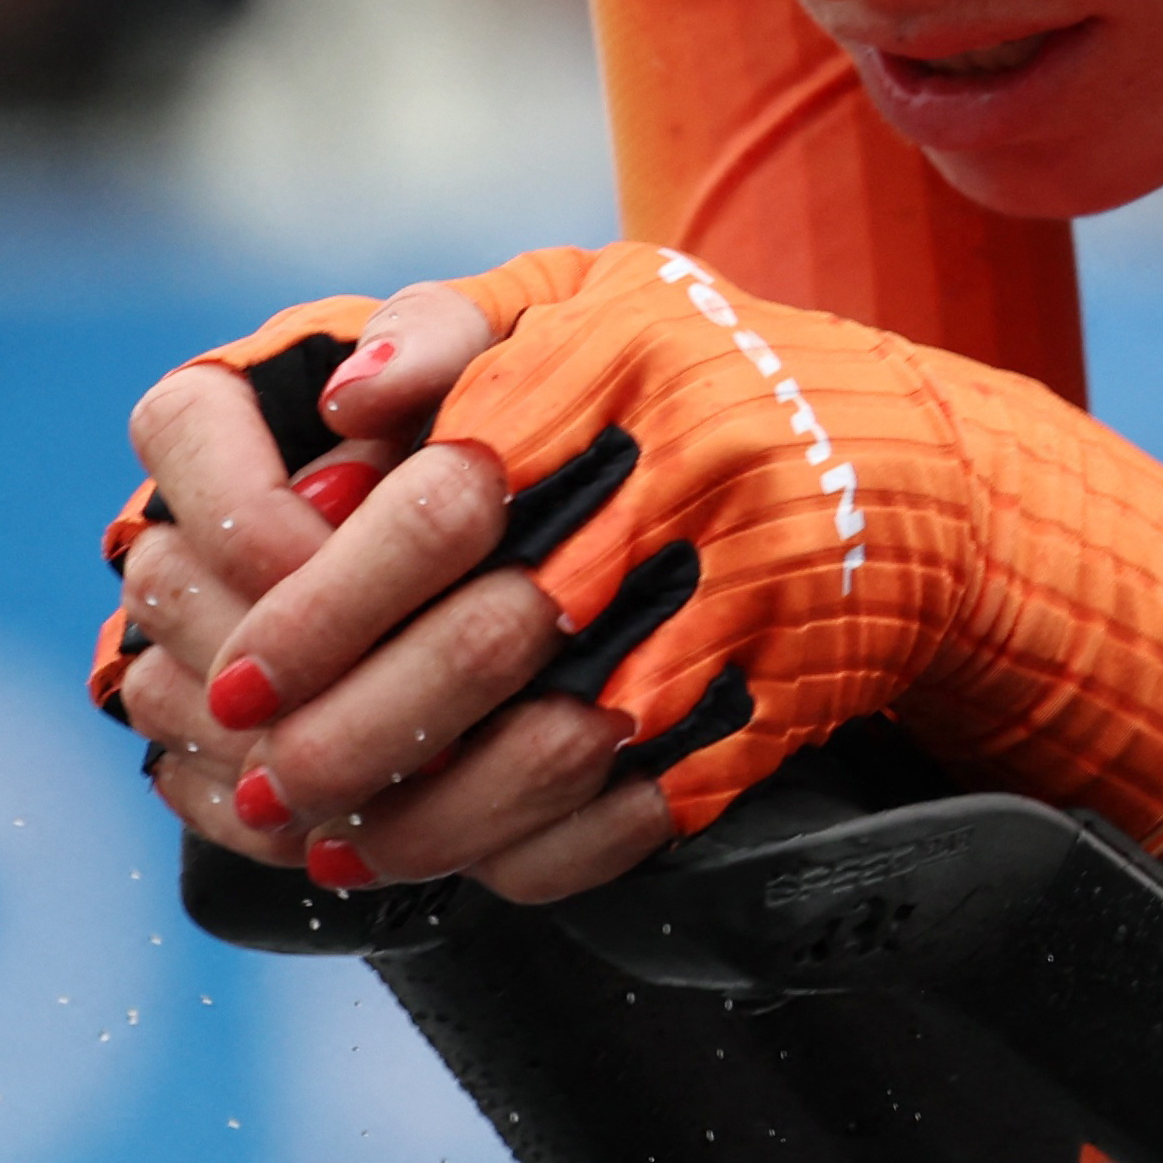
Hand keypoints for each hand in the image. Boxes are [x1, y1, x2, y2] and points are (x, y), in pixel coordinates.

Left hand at [110, 247, 987, 901]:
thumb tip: (340, 400)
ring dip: (432, 823)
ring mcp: (750, 604)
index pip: (445, 499)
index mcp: (627, 369)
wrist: (921, 477)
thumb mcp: (590, 299)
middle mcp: (696, 482)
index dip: (325, 599)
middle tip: (264, 787)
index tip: (242, 670)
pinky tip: (465, 863)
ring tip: (339, 846)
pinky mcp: (785, 703)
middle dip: (354, 736)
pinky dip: (542, 856)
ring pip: (564, 751)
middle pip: (494, 640)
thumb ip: (452, 326)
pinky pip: (647, 810)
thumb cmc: (709, 377)